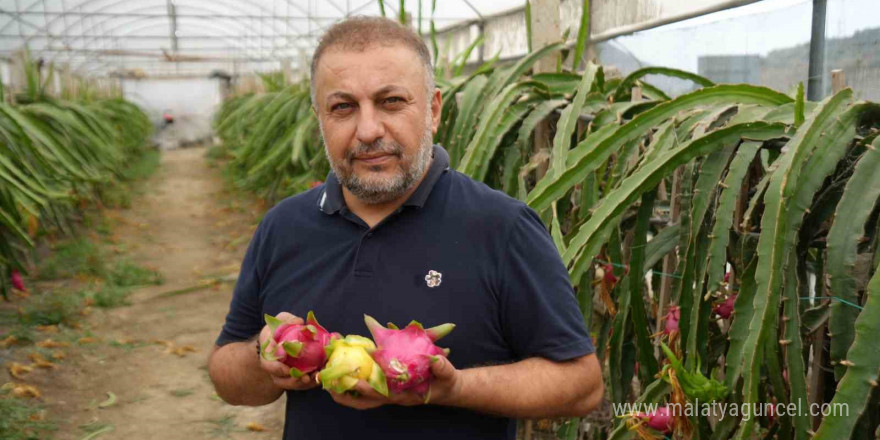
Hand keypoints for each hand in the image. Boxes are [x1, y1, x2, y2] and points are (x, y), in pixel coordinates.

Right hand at [258, 312, 319, 390]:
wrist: (279, 340)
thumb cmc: (279, 329)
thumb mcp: (280, 321)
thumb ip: (287, 320)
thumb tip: (300, 322)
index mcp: (268, 354)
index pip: (268, 365)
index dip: (277, 369)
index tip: (287, 370)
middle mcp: (275, 368)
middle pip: (282, 380)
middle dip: (294, 381)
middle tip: (306, 377)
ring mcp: (284, 375)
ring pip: (293, 384)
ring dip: (305, 384)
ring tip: (317, 377)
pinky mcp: (296, 377)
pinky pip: (302, 384)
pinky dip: (312, 381)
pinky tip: (322, 376)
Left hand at [328, 355, 462, 409]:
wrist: (447, 389)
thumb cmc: (446, 381)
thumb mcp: (447, 374)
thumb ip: (442, 367)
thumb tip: (436, 360)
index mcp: (405, 395)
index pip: (383, 394)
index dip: (368, 388)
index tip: (354, 380)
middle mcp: (393, 397)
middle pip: (366, 402)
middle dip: (347, 396)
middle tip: (330, 386)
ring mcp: (389, 396)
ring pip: (363, 401)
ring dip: (346, 395)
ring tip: (328, 385)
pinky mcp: (387, 391)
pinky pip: (366, 394)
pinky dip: (353, 389)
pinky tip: (342, 378)